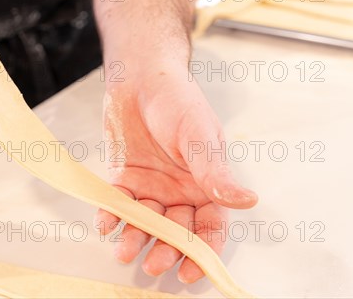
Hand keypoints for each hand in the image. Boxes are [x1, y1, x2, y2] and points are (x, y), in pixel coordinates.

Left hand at [94, 56, 257, 283]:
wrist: (141, 78)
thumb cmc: (177, 101)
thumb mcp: (199, 136)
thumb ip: (215, 171)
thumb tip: (246, 201)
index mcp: (206, 184)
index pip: (210, 227)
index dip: (203, 253)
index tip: (192, 274)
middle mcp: (180, 191)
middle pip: (176, 232)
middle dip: (166, 250)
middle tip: (154, 264)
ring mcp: (151, 187)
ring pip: (146, 223)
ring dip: (136, 238)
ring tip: (125, 250)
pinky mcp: (124, 178)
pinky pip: (118, 205)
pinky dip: (111, 216)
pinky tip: (106, 224)